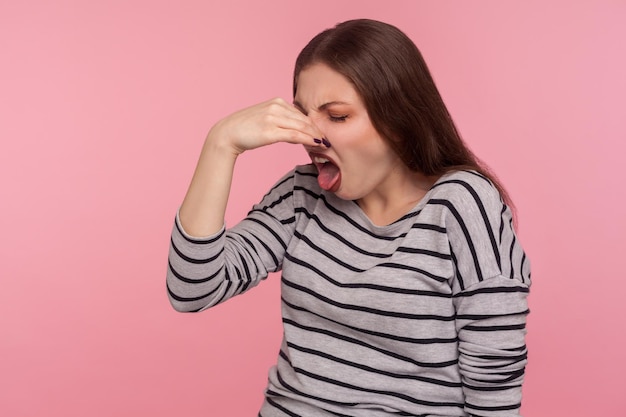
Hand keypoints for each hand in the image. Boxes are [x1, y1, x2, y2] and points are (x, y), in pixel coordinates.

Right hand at [208, 97, 324, 155]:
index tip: (322, 133)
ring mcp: (273, 118)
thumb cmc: (245, 129)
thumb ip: (281, 120)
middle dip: (318, 130)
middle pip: (304, 119)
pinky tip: (316, 144)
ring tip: (325, 144)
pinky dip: (307, 140)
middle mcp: (276, 107)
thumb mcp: (265, 118)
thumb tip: (296, 129)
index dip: (313, 124)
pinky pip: (294, 135)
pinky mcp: (270, 131)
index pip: (301, 113)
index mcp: (276, 102)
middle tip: (329, 140)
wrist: (227, 134)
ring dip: (315, 136)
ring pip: (301, 127)